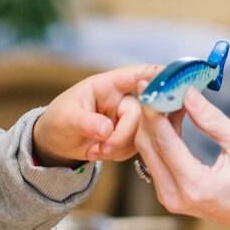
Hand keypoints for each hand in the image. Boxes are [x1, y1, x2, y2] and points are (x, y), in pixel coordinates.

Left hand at [32, 63, 160, 165]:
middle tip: (103, 148)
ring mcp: (127, 119)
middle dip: (124, 134)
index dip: (156, 75)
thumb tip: (106, 129)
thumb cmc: (58, 120)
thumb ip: (86, 122)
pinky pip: (135, 147)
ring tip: (96, 150)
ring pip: (142, 133)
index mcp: (108, 85)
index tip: (174, 79)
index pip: (136, 74)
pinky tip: (99, 152)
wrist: (55, 142)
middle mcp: (123, 99)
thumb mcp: (66, 118)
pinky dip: (118, 154)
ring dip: (119, 147)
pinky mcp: (129, 136)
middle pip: (143, 113)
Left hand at [133, 88, 229, 229]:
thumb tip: (187, 93)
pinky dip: (160, 135)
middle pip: (147, 145)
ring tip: (171, 98)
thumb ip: (212, 119)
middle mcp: (174, 195)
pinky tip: (174, 116)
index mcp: (194, 185)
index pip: (164, 140)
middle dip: (150, 112)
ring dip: (154, 122)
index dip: (154, 109)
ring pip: (147, 151)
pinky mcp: (168, 194)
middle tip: (162, 85)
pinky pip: (154, 159)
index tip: (152, 83)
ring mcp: (168, 198)